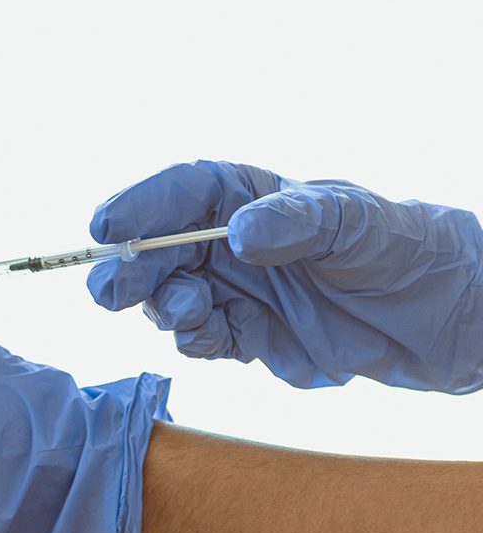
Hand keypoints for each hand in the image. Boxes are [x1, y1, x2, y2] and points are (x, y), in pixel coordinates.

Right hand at [88, 160, 482, 392]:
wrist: (423, 316)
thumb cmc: (392, 246)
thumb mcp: (354, 223)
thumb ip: (296, 223)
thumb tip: (238, 233)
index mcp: (244, 196)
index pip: (178, 192)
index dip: (137, 207)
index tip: (108, 227)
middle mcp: (223, 239)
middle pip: (154, 249)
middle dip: (127, 268)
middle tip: (112, 290)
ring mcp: (226, 288)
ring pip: (166, 297)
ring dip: (165, 307)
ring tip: (193, 311)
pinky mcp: (238, 333)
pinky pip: (196, 338)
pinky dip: (194, 340)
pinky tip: (213, 335)